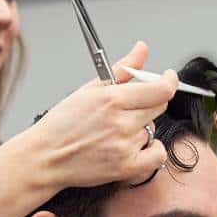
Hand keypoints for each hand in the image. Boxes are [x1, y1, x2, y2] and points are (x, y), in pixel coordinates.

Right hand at [32, 41, 177, 189]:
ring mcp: (125, 146)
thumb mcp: (90, 89)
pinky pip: (157, 155)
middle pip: (160, 107)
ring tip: (117, 132)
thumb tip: (142, 49)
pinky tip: (136, 146)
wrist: (46, 157)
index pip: (161, 89)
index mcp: (112, 99)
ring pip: (153, 129)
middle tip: (130, 108)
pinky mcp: (127, 167)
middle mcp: (121, 123)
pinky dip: (152, 150)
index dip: (169, 81)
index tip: (168, 78)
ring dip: (141, 128)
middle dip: (149, 103)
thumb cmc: (63, 124)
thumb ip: (122, 69)